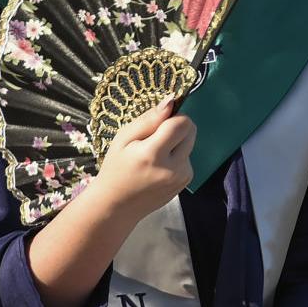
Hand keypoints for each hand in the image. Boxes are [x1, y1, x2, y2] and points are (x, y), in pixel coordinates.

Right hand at [84, 99, 194, 222]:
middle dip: (177, 128)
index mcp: (153, 154)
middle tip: (155, 138)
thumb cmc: (116, 168)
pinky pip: (188, 158)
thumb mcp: (123, 139)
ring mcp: (182, 177)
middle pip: (191, 131)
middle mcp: (173, 167)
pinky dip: (177, 156)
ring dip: (177, 143)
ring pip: (190, 144)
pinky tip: (159, 166)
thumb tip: (171, 101)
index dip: (172, 117)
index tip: (158, 122)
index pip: (181, 123)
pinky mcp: (186, 182)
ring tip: (155, 155)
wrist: (117, 205)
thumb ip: (148, 119)